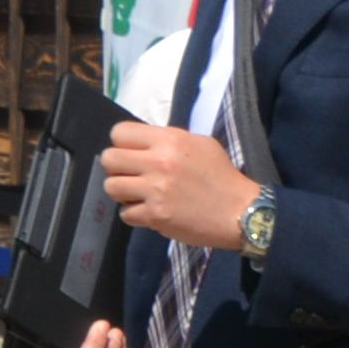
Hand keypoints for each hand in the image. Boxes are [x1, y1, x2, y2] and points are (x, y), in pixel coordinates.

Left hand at [102, 119, 256, 253]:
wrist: (240, 211)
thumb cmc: (221, 176)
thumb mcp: (200, 144)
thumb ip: (168, 141)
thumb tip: (141, 144)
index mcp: (170, 140)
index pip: (120, 132)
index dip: (121, 143)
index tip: (131, 153)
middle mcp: (159, 161)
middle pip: (109, 159)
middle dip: (116, 168)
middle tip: (130, 175)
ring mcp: (155, 190)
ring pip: (111, 187)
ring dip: (122, 192)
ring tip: (138, 195)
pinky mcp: (155, 215)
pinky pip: (125, 214)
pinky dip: (135, 215)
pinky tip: (150, 211)